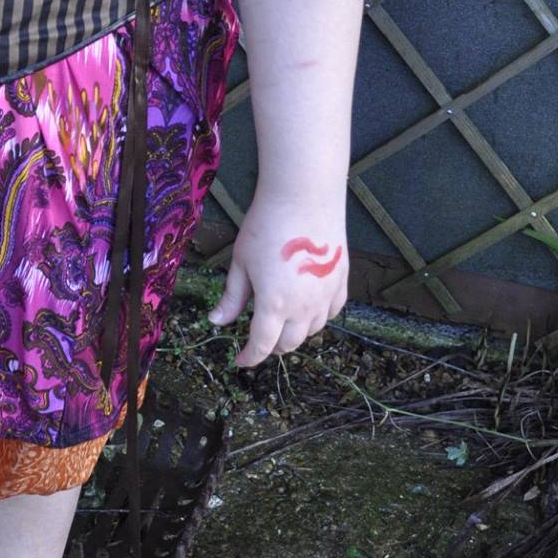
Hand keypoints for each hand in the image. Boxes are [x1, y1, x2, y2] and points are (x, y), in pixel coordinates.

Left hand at [207, 190, 348, 366]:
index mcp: (274, 305)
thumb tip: (216, 321)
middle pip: (289, 343)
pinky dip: (318, 317)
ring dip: (295, 333)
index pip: (262, 345)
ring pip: (312, 330)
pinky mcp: (342, 281)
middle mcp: (303, 307)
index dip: (249, 357)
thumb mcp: (241, 262)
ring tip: (282, 321)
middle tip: (259, 337)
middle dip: (272, 346)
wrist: (304, 197)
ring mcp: (326, 295)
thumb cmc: (266, 226)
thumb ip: (232, 297)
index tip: (240, 359)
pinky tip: (308, 308)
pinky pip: (332, 312)